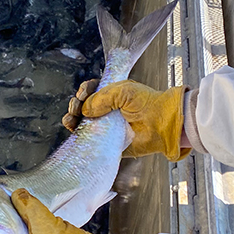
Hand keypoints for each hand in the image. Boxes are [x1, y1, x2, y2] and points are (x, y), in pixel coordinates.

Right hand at [63, 79, 187, 160]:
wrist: (161, 124)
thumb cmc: (147, 104)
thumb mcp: (123, 92)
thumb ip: (101, 98)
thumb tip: (85, 109)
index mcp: (111, 95)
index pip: (90, 91)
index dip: (84, 91)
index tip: (83, 94)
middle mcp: (107, 110)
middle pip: (82, 107)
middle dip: (75, 105)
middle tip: (76, 108)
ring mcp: (106, 127)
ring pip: (82, 123)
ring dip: (72, 120)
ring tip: (71, 120)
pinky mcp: (107, 142)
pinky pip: (89, 141)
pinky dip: (79, 136)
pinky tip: (75, 131)